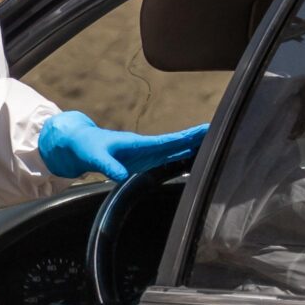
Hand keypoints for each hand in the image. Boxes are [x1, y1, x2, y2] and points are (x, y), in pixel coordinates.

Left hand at [37, 110, 211, 183]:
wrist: (78, 145)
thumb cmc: (86, 147)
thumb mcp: (94, 156)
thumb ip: (107, 165)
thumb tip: (119, 174)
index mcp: (139, 144)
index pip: (168, 140)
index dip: (188, 137)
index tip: (207, 130)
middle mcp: (147, 147)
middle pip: (178, 143)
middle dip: (200, 140)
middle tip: (227, 134)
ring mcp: (147, 154)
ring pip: (176, 150)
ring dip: (195, 148)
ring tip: (219, 147)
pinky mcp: (145, 162)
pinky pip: (168, 159)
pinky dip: (183, 157)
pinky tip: (196, 160)